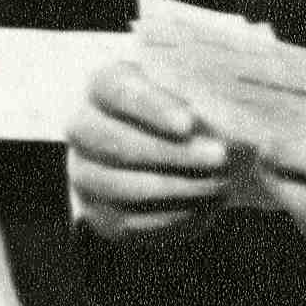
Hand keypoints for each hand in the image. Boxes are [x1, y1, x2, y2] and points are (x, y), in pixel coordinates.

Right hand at [66, 61, 233, 238]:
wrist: (207, 162)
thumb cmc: (206, 117)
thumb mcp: (211, 99)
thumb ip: (205, 102)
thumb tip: (207, 123)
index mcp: (107, 85)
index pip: (114, 88)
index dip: (150, 107)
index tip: (189, 123)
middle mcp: (84, 127)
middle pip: (115, 141)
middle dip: (171, 153)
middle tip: (220, 156)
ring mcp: (85, 172)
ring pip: (120, 186)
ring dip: (176, 187)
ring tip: (221, 183)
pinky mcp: (100, 213)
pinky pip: (129, 221)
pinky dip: (172, 214)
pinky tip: (207, 204)